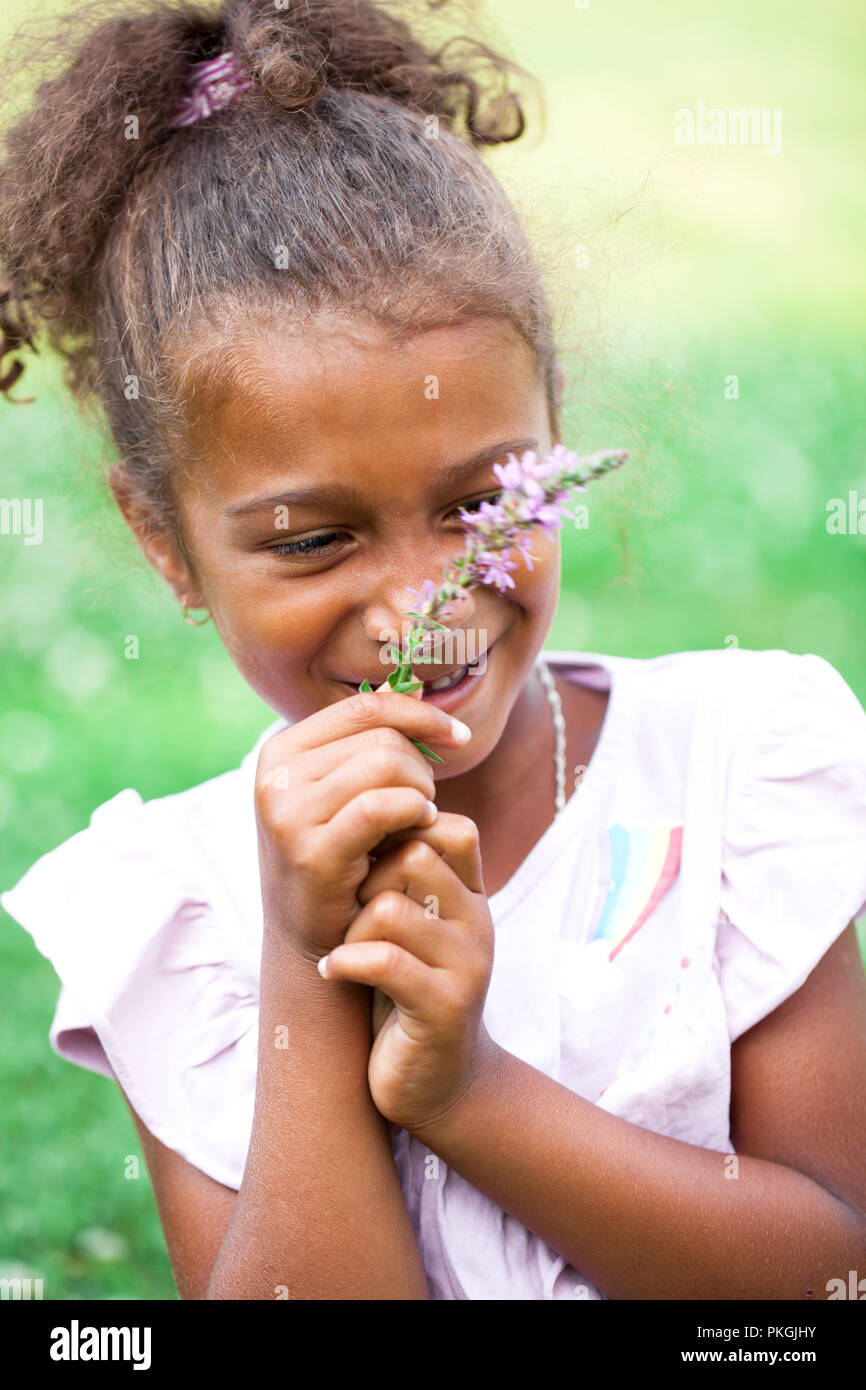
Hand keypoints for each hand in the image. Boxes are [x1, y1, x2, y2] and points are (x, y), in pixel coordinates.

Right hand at [254, 683, 469, 964]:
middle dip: (420, 767)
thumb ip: (372, 744)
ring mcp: (287, 812)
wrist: (313, 942)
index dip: (422, 714)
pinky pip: (382, 806)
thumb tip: (416, 687)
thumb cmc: (343, 860)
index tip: (459, 736)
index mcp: (283, 749)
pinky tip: (419, 831)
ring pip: (387, 764)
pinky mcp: (310, 851)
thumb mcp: (347, 793)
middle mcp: (276, 774)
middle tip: (424, 806)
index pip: (366, 705)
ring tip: (419, 821)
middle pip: (382, 736)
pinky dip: (414, 813)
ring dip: (421, 792)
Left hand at [316, 811, 497, 1133]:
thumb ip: (402, 874)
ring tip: (343, 951)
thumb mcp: (410, 923)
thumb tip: (361, 805)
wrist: (435, 1081)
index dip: (399, 834)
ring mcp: (467, 964)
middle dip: (367, 879)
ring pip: (390, 907)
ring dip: (351, 929)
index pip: (448, 826)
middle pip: (413, 854)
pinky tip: (332, 972)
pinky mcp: (445, 1007)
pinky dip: (345, 963)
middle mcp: (477, 921)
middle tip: (349, 913)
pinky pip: (385, 962)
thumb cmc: (405, 989)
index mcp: (471, 894)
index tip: (364, 867)